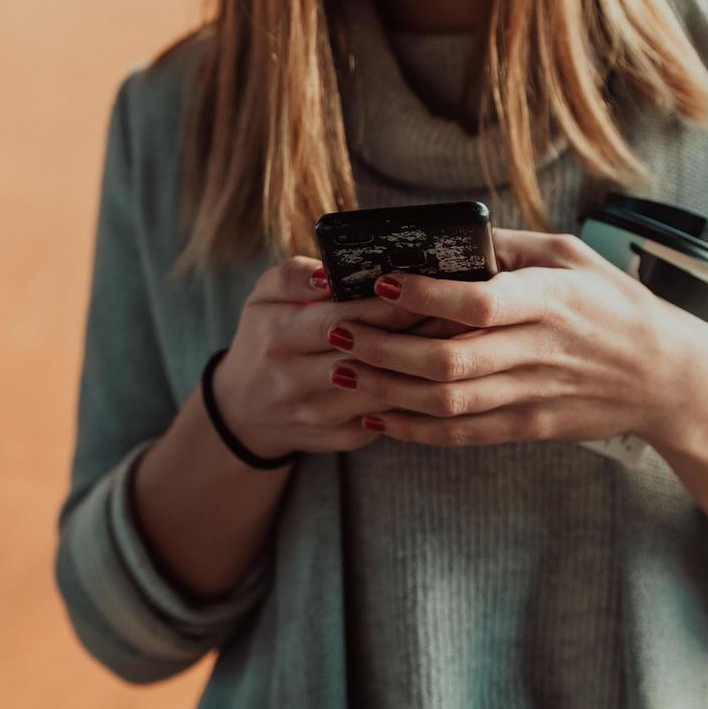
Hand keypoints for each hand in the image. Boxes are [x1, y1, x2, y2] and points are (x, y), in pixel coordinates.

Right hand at [214, 256, 461, 457]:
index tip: (431, 285)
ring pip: (385, 389)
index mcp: (279, 335)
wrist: (244, 409)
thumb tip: (329, 270)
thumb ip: (294, 276)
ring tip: (461, 340)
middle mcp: (296, 379)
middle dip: (419, 332)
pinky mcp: (340, 438)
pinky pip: (388, 417)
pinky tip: (441, 375)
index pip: (343, 317)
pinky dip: (416, 396)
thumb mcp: (263, 298)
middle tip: (463, 311)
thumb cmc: (265, 338)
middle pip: (370, 354)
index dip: (390, 304)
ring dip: (425, 367)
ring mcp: (319, 414)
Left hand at [325, 229, 705, 446]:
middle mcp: (540, 350)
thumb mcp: (571, 255)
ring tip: (344, 369)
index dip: (425, 294)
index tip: (379, 281)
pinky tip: (377, 416)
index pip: (479, 301)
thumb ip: (508, 246)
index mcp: (550, 300)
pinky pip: (463, 433)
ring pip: (448, 400)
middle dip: (384, 346)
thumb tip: (448, 232)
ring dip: (388, 388)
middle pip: (450, 358)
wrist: (666, 376)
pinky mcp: (530, 427)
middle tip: (338, 330)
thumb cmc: (613, 303)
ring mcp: (534, 394)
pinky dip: (415, 428)